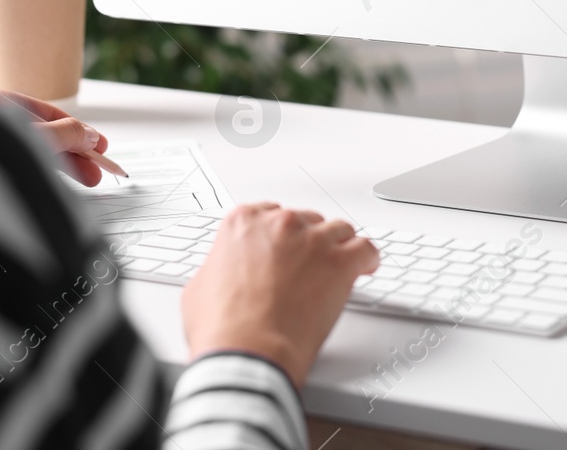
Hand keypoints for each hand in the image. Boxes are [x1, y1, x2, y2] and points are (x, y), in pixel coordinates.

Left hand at [0, 86, 109, 186]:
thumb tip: (89, 135)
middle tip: (97, 165)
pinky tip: (69, 180)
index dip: (77, 128)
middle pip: (45, 133)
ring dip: (68, 165)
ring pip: (38, 152)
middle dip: (77, 150)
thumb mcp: (38, 137)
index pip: (45, 112)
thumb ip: (67, 134)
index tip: (98, 143)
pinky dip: (51, 172)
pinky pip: (28, 166)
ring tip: (91, 178)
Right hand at [182, 203, 378, 385]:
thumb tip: (222, 276)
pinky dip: (367, 259)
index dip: (280, 235)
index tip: (285, 247)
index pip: (271, 214)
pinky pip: (365, 248)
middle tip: (308, 267)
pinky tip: (364, 269)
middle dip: (308, 243)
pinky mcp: (340, 263)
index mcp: (243, 223)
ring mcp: (313, 241)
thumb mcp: (199, 288)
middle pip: (306, 221)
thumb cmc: (222, 328)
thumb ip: (218, 268)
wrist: (246, 353)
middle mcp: (280, 224)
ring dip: (338, 248)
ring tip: (338, 267)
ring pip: (338, 230)